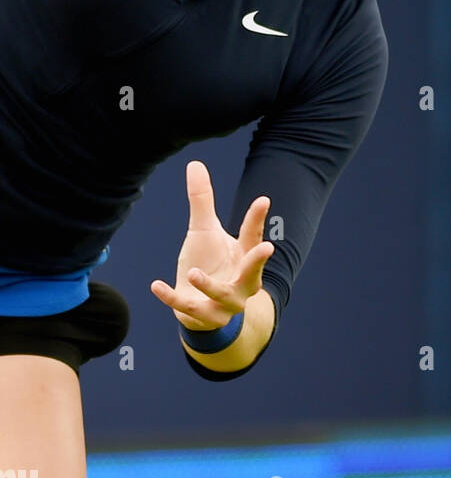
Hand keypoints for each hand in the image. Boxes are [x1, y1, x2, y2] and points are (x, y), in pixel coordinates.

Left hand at [150, 160, 273, 331]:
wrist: (201, 307)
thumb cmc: (209, 263)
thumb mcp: (205, 230)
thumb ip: (203, 200)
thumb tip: (195, 163)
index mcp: (244, 258)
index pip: (253, 237)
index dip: (257, 219)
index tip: (263, 200)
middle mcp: (240, 282)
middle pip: (252, 273)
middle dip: (257, 262)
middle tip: (266, 248)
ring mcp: (222, 302)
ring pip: (222, 296)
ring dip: (209, 285)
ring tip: (194, 272)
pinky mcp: (201, 315)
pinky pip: (188, 307)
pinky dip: (172, 297)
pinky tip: (156, 285)